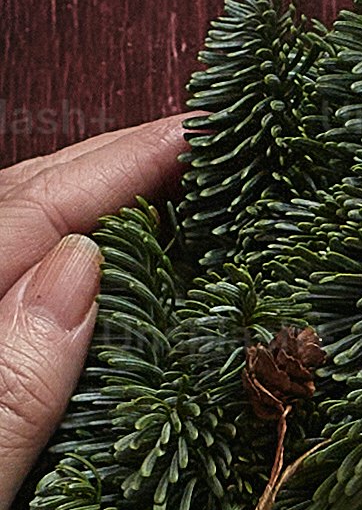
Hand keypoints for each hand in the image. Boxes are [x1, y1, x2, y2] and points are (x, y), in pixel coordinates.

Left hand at [0, 118, 190, 506]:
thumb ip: (12, 376)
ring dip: (69, 212)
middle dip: (95, 169)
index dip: (113, 169)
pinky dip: (40, 269)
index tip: (196, 133)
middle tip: (193, 147)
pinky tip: (85, 277)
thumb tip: (82, 263)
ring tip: (151, 193)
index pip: (21, 215)